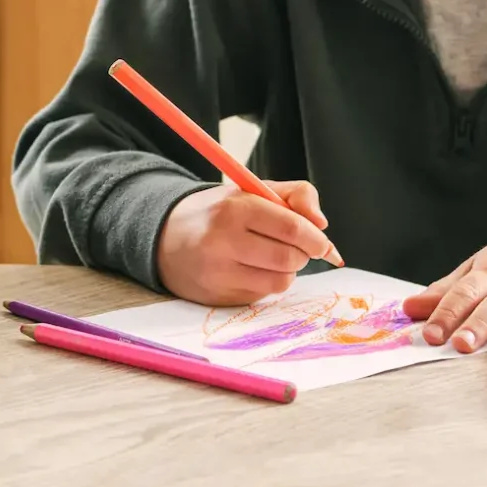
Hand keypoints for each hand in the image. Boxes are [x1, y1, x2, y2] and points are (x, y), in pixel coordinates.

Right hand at [154, 180, 341, 305]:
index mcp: (233, 207)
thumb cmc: (217, 213)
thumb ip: (295, 195)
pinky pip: (262, 294)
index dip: (315, 238)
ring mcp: (218, 272)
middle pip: (289, 257)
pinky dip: (266, 282)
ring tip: (271, 257)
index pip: (291, 227)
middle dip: (302, 255)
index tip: (321, 242)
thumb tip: (322, 224)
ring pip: (280, 281)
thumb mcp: (251, 191)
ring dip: (286, 270)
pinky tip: (251, 269)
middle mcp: (222, 240)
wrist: (164, 238)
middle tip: (296, 248)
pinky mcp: (218, 295)